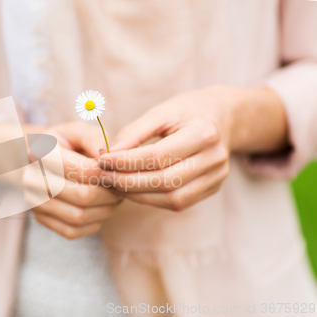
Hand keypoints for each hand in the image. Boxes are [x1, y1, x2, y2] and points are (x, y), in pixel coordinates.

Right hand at [24, 122, 122, 238]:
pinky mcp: (40, 219)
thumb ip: (95, 138)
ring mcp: (34, 202)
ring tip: (113, 196)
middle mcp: (32, 179)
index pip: (81, 170)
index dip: (107, 173)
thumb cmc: (64, 144)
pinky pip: (73, 231)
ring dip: (104, 210)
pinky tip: (99, 207)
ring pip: (78, 217)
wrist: (38, 161)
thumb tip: (110, 156)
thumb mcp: (77, 131)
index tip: (119, 169)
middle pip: (82, 196)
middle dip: (109, 194)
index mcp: (41, 152)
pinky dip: (93, 222)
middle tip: (121, 186)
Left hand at [98, 86, 287, 210]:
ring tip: (114, 184)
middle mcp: (215, 159)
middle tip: (103, 175)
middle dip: (128, 181)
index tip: (102, 159)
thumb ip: (134, 132)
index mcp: (204, 133)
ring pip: (172, 198)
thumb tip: (107, 154)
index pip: (158, 156)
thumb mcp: (161, 112)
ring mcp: (217, 177)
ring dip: (138, 195)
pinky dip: (152, 199)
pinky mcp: (212, 189)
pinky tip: (132, 190)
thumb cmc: (187, 111)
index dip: (126, 161)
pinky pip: (179, 203)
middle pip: (165, 181)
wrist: (223, 117)